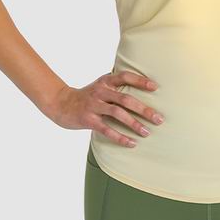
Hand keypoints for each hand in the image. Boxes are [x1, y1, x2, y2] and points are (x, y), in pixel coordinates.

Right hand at [48, 70, 164, 147]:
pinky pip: (106, 129)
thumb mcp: (101, 86)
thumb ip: (117, 87)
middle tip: (159, 119)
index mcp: (105, 81)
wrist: (61, 103)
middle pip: (126, 99)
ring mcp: (93, 105)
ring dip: (134, 124)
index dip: (141, 81)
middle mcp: (100, 91)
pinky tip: (131, 143)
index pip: (125, 77)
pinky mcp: (88, 119)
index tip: (156, 87)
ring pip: (117, 114)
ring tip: (147, 133)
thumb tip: (143, 92)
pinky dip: (120, 137)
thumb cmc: (87, 96)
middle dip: (144, 109)